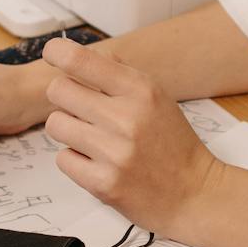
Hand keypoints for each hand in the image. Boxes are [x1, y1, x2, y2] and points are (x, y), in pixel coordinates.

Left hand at [42, 38, 218, 231]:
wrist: (194, 194)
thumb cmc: (173, 144)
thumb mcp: (158, 98)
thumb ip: (121, 74)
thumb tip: (85, 55)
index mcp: (141, 91)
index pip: (81, 61)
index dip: (58, 52)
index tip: (53, 53)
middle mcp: (126, 119)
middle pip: (58, 90)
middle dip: (64, 98)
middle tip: (80, 108)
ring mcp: (113, 153)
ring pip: (55, 124)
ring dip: (68, 130)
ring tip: (91, 138)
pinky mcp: (102, 183)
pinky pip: (62, 158)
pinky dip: (75, 160)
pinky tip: (97, 162)